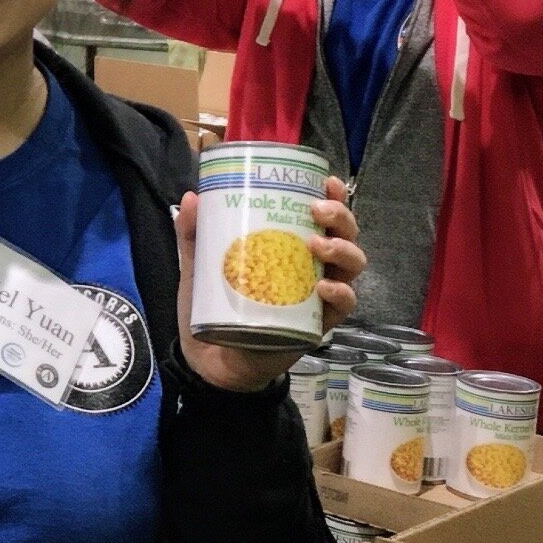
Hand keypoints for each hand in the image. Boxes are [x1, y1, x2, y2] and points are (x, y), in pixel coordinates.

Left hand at [176, 178, 363, 393]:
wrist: (210, 361)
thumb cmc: (213, 307)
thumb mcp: (200, 267)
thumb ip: (194, 235)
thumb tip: (191, 197)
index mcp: (291, 247)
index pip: (322, 217)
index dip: (333, 197)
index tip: (326, 181)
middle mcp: (312, 267)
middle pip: (346, 235)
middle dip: (341, 217)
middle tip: (317, 210)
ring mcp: (318, 296)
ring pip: (352, 266)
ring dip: (342, 249)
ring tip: (317, 243)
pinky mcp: (317, 324)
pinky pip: (343, 306)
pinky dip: (340, 293)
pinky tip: (324, 286)